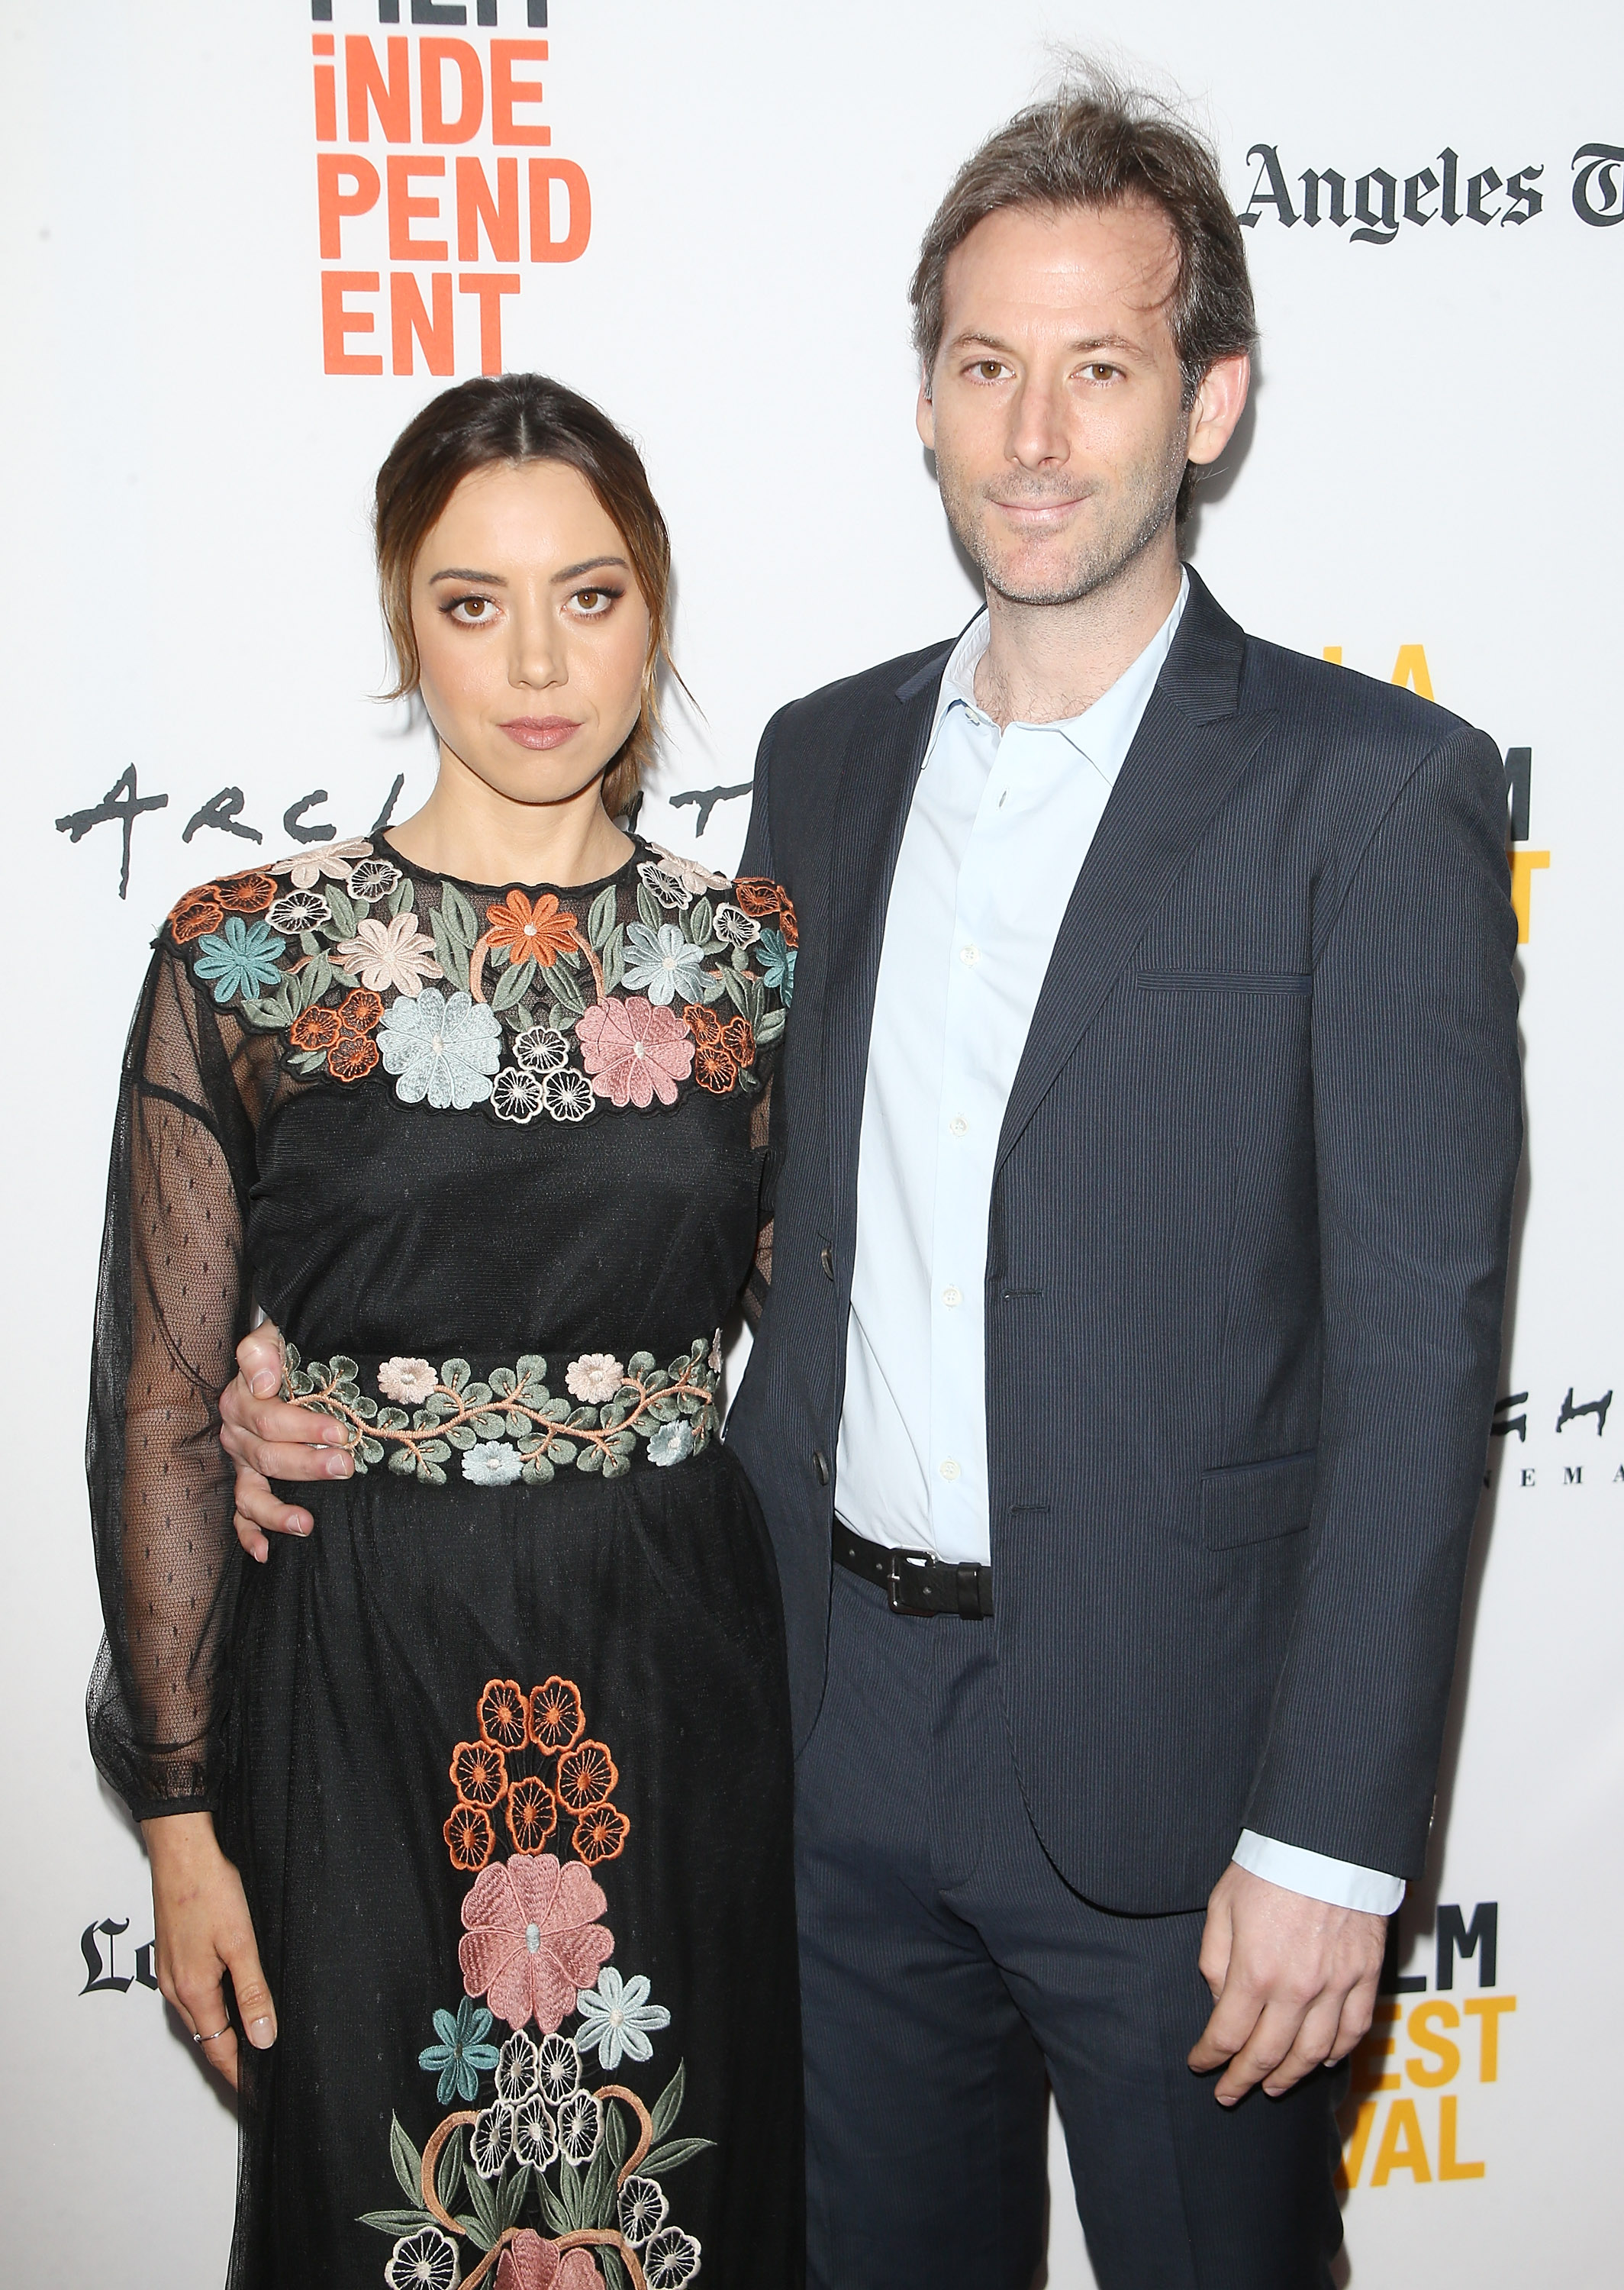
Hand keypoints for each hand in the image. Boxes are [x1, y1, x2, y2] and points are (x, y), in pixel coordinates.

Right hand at [143, 1812, 275, 2091]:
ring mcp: (170, 1972)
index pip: (218, 2048)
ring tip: (250, 2046)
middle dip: (232, 2059)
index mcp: (193, 1990)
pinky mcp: (172, 1955)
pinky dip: (214, 2009)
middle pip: (207, 2037)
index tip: (256, 2094)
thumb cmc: (209, 1889)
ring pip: (200, 2017)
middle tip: (258, 2077)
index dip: (238, 2073)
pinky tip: (231, 2002)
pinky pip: (194, 1996)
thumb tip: (263, 2038)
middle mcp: (175, 1988)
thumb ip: (253, 1992)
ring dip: (223, 2034)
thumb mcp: (241, 1943)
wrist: (180, 1851)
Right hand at [221, 1321, 351, 1561]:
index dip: (304, 1427)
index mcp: (242, 1398)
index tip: (340, 1432)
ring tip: (306, 1522)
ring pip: (252, 1494)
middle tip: (345, 1466)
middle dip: (307, 1465)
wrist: (280, 1359)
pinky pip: (242, 1513)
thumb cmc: (287, 1350)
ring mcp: (241, 1461)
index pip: (269, 1418)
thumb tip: (262, 1381)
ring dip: (278, 1511)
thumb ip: (261, 1350)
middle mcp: (237, 1433)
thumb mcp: (274, 1336)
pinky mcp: (247, 1482)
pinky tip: (264, 1553)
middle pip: (267, 1457)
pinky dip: (250, 1534)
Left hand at [1188, 1861, 1384, 2103]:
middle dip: (1243, 2080)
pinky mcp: (1366, 1976)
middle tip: (1228, 2094)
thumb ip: (1216, 1959)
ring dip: (1289, 2077)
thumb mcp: (1222, 1905)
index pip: (1228, 2034)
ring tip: (1271, 2086)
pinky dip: (1337, 2053)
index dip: (1210, 2057)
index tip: (1200, 2065)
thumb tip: (1221, 2001)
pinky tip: (1321, 2061)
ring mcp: (1337, 1986)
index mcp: (1256, 1970)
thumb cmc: (1268, 1866)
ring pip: (1313, 2053)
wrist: (1327, 1841)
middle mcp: (1298, 1988)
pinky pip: (1354, 2030)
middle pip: (1268, 2054)